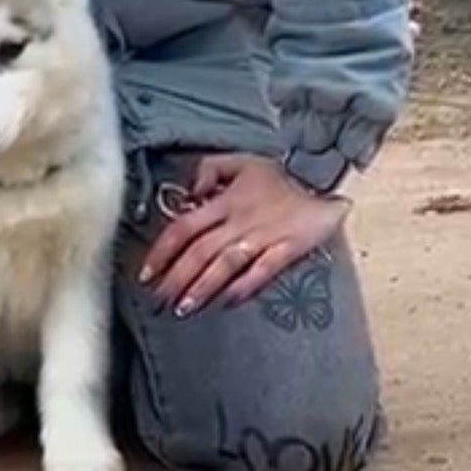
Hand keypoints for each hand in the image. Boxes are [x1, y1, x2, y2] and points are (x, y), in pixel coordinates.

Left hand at [139, 153, 350, 317]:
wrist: (324, 178)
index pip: (183, 228)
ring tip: (184, 308)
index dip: (162, 252)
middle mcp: (239, 221)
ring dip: (203, 287)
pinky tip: (228, 302)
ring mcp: (264, 236)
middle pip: (200, 252)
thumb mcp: (238, 162)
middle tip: (159, 300)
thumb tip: (188, 195)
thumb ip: (208, 171)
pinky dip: (246, 285)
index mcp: (223, 201)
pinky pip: (264, 269)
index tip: (146, 274)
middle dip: (176, 278)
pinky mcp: (289, 248)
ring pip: (226, 264)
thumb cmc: (277, 175)